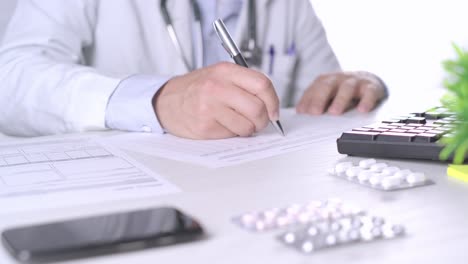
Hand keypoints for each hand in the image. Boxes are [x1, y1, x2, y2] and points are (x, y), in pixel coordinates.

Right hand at [154, 62, 279, 138]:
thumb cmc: (196, 89)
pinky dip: (232, 134)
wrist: (166, 102)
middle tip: (259, 122)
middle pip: (258, 108)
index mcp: (224, 71)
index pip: (262, 84)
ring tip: (238, 124)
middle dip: (263, 120)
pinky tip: (222, 126)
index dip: (273, 101)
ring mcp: (210, 107)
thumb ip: (244, 84)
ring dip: (248, 129)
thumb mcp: (218, 75)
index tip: (274, 111)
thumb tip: (270, 105)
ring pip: (247, 126)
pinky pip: (232, 135)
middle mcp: (217, 87)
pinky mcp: (205, 126)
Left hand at [296, 71, 385, 114]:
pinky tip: (362, 110)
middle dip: (319, 98)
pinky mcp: (372, 87)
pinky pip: (369, 92)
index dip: (307, 99)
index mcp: (326, 81)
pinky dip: (366, 100)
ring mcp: (356, 82)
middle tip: (314, 112)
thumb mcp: (329, 95)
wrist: (370, 80)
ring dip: (340, 100)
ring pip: (347, 88)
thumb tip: (301, 113)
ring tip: (334, 112)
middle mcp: (339, 79)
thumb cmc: (343, 91)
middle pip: (327, 85)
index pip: (314, 89)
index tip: (302, 112)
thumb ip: (316, 102)